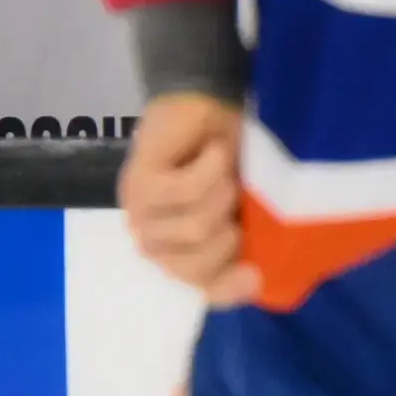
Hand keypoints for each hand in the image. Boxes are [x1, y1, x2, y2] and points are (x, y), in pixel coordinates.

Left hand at [121, 91, 258, 306]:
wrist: (212, 104)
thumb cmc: (238, 161)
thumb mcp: (253, 208)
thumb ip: (251, 245)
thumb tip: (256, 279)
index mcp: (187, 255)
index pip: (208, 292)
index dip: (233, 285)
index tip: (256, 270)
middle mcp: (156, 242)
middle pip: (200, 265)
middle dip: (232, 228)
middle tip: (235, 192)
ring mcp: (141, 214)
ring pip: (197, 227)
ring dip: (223, 192)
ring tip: (223, 168)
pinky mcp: (138, 182)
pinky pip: (186, 191)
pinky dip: (211, 167)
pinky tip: (211, 152)